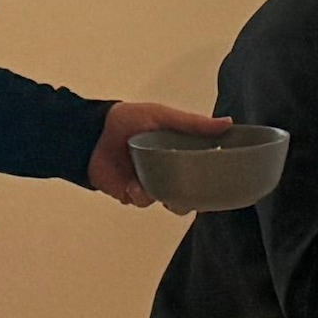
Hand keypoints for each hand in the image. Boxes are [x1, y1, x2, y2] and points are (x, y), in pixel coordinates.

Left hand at [87, 101, 228, 209]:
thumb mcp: (162, 115)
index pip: (202, 167)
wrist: (89, 133)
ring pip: (165, 199)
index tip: (220, 180)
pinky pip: (141, 201)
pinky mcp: (129, 193)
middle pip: (188, 190)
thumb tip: (229, 123)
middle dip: (190, 196)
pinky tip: (131, 185)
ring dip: (160, 194)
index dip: (211, 176)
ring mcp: (148, 182)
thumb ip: (193, 123)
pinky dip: (139, 195)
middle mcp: (166, 169)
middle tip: (188, 193)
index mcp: (178, 150)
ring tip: (147, 183)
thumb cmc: (127, 119)